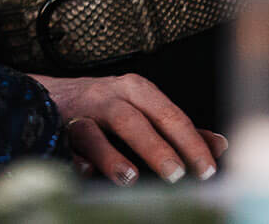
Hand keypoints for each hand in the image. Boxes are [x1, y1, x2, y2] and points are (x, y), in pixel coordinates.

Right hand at [29, 72, 226, 184]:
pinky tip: (85, 173)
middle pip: (131, 119)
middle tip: (176, 174)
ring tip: (130, 178)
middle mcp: (107, 97)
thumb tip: (220, 145)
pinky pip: (63, 147)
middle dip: (155, 147)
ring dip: (110, 155)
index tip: (207, 168)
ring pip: (93, 131)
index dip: (189, 141)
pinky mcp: (55, 130)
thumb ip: (179, 128)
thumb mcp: (144, 109)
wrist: (48, 95)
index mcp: (135, 90)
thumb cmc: (106, 106)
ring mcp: (78, 114)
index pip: (168, 114)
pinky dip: (74, 161)